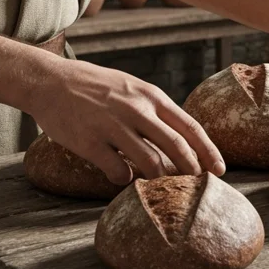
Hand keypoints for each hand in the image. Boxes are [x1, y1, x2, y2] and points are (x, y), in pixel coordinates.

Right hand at [26, 59, 224, 184]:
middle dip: (192, 170)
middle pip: (176, 146)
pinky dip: (125, 179)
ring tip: (159, 187)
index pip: (190, 127)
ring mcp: (112, 125)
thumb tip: (182, 138)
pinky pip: (117, 170)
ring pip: (150, 162)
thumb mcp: (132, 88)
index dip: (208, 151)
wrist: (49, 81)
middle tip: (198, 187)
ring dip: (159, 180)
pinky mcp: (89, 141)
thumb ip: (156, 110)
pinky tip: (123, 178)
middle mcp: (136, 109)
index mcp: (151, 96)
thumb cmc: (95, 87)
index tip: (220, 169)